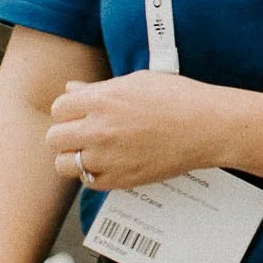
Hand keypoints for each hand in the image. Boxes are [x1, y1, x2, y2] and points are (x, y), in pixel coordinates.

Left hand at [45, 71, 234, 190]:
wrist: (208, 126)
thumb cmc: (178, 98)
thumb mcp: (137, 81)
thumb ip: (99, 89)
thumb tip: (72, 90)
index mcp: (103, 99)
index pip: (59, 108)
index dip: (69, 110)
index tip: (80, 113)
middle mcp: (99, 129)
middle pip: (54, 138)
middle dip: (66, 134)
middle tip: (84, 133)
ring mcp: (108, 157)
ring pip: (64, 164)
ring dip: (75, 156)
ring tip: (94, 150)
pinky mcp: (120, 179)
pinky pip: (88, 181)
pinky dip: (94, 173)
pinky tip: (110, 162)